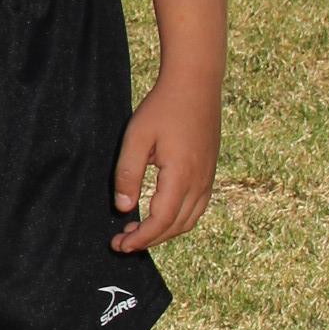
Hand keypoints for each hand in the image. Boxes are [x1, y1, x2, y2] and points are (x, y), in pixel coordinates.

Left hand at [112, 64, 219, 250]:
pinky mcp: (209, 172)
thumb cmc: (162, 107)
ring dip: (164, 232)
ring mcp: (208, 178)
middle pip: (176, 227)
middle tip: (122, 243)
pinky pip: (196, 207)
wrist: (195, 84)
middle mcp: (200, 182)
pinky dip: (177, 220)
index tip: (119, 245)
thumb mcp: (136, 138)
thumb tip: (123, 208)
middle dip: (149, 240)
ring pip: (189, 220)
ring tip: (137, 231)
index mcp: (181, 176)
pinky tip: (158, 214)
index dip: (141, 239)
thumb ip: (127, 174)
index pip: (161, 221)